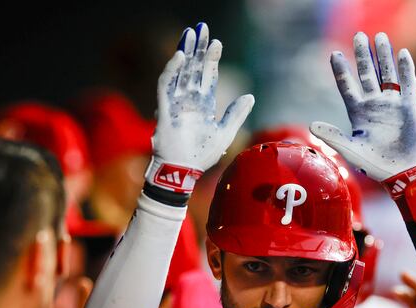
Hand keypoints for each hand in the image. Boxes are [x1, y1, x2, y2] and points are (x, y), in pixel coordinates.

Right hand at [146, 23, 253, 195]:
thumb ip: (236, 114)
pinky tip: (180, 57)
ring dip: (185, 53)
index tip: (216, 42)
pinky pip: (167, 86)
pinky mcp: (165, 109)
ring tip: (190, 34)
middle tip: (202, 28)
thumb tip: (250, 96)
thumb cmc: (202, 155)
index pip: (207, 76)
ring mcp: (177, 103)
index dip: (211, 59)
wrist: (184, 171)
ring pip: (180, 72)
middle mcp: (189, 100)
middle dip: (198, 49)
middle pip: (194, 68)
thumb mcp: (225, 133)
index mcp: (203, 105)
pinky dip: (172, 71)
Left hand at [310, 32, 415, 181]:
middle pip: (367, 74)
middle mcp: (374, 104)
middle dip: (363, 55)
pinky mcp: (409, 106)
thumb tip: (311, 125)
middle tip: (359, 36)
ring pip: (386, 74)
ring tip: (379, 37)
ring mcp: (392, 104)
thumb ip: (333, 137)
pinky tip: (401, 54)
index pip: (347, 86)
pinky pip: (407, 83)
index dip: (341, 70)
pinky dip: (405, 69)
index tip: (334, 54)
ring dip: (384, 56)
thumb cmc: (377, 165)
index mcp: (358, 112)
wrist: (405, 172)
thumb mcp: (352, 150)